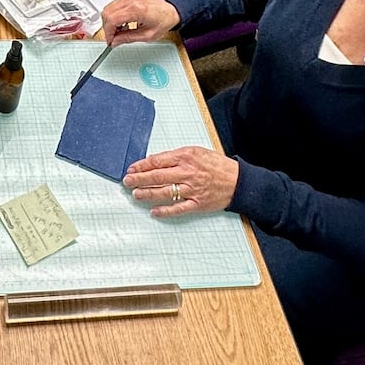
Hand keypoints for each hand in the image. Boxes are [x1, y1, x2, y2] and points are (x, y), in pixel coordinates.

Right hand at [100, 0, 179, 44]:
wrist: (170, 10)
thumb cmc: (163, 20)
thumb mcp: (147, 35)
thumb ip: (128, 38)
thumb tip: (115, 41)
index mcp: (136, 10)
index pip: (112, 19)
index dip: (108, 32)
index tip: (111, 40)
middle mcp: (130, 1)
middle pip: (107, 13)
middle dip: (107, 28)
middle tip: (114, 38)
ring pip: (107, 9)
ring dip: (109, 22)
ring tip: (118, 32)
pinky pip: (112, 6)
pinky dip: (112, 16)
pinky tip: (120, 24)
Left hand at [123, 146, 239, 217]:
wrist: (238, 181)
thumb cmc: (216, 165)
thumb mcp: (196, 151)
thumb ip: (176, 156)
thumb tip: (154, 161)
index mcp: (186, 157)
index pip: (157, 161)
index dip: (141, 166)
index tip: (131, 168)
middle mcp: (187, 173)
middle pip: (157, 177)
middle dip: (139, 179)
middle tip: (127, 181)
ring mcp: (192, 190)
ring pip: (164, 193)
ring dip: (147, 194)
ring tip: (136, 194)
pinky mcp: (197, 204)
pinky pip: (178, 209)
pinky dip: (165, 211)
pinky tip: (154, 212)